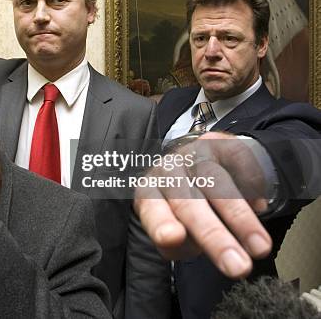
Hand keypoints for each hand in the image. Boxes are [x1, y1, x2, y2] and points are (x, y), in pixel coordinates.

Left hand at [134, 132, 272, 278]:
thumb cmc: (184, 209)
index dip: (161, 222)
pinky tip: (259, 206)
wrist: (202, 167)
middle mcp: (168, 170)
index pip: (152, 209)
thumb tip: (179, 241)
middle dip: (214, 235)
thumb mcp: (174, 231)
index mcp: (149, 192)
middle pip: (188, 201)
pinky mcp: (220, 143)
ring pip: (216, 182)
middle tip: (237, 266)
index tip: (172, 237)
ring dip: (240, 218)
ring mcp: (193, 153)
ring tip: (260, 247)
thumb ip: (174, 243)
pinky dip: (251, 185)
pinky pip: (237, 162)